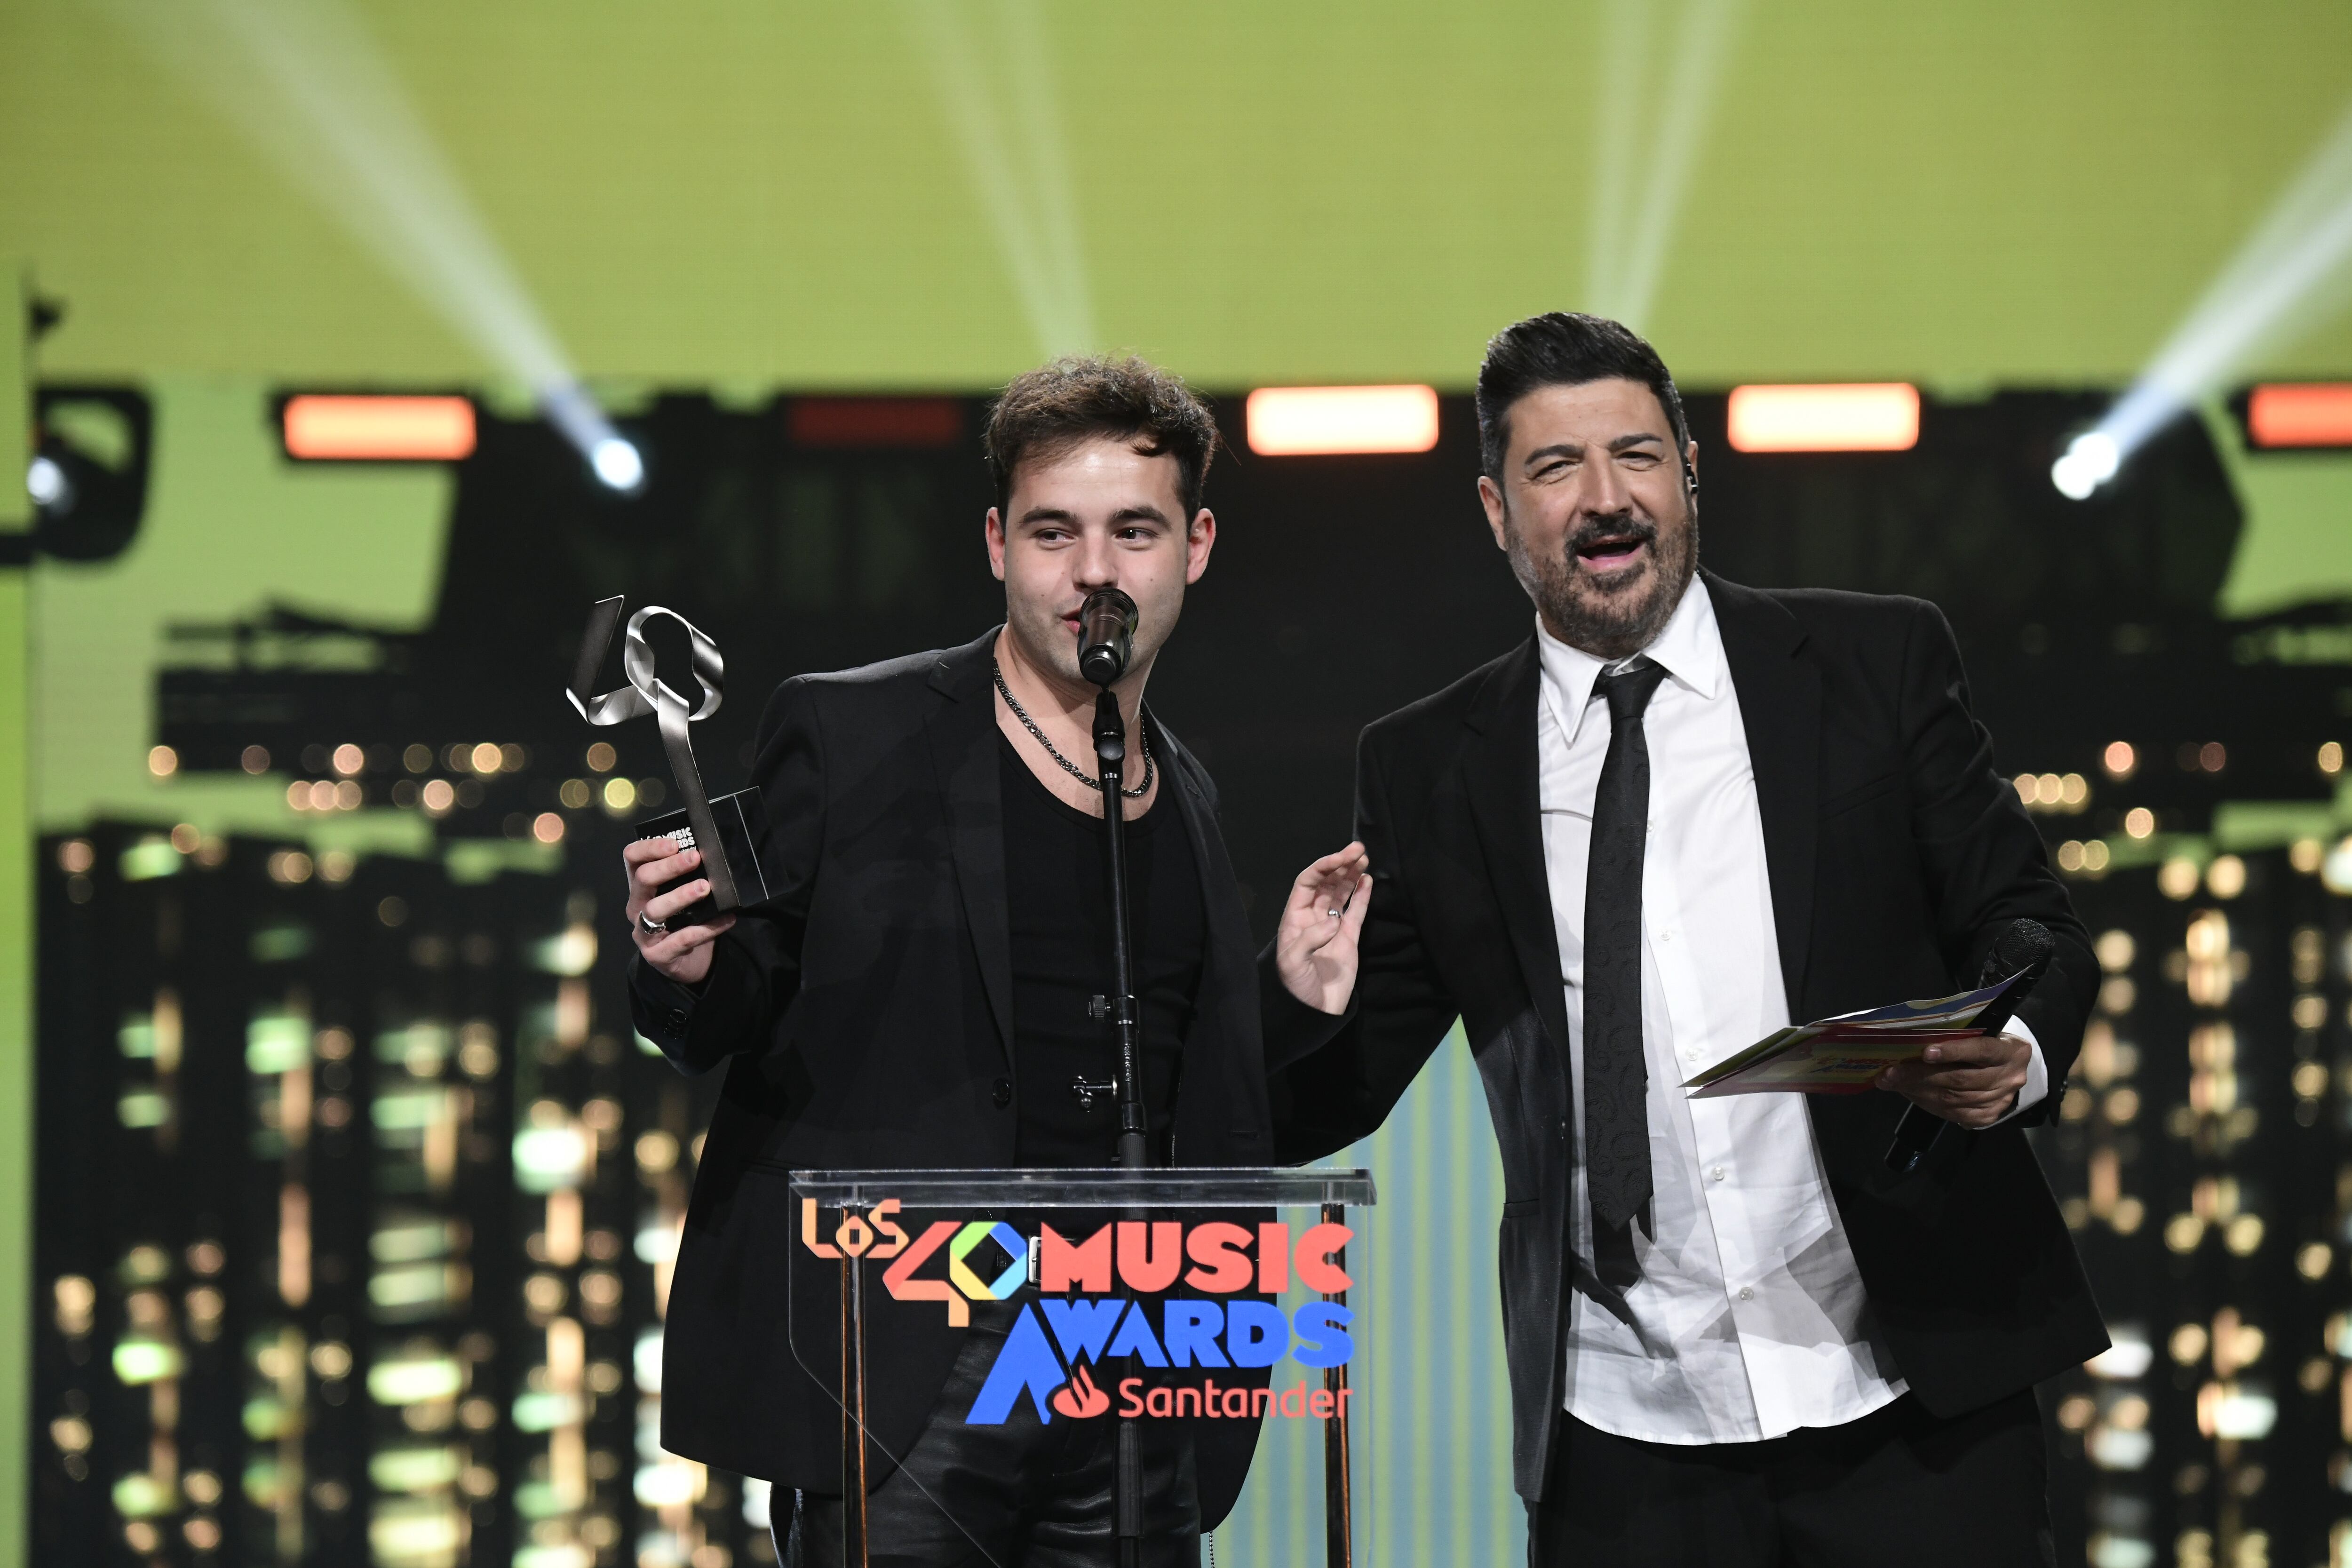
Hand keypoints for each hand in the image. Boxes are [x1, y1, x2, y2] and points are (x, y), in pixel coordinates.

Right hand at [623, 838, 736, 985]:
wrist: (688, 962)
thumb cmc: (685, 920)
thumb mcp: (682, 895)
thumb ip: (690, 877)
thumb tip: (715, 857)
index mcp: (640, 887)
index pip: (632, 859)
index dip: (649, 848)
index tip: (675, 844)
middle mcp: (637, 906)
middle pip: (643, 879)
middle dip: (670, 867)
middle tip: (695, 858)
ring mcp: (643, 932)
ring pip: (655, 910)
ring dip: (681, 896)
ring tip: (704, 888)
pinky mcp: (657, 955)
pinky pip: (681, 940)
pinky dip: (705, 928)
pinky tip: (726, 920)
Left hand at [1273, 842, 1371, 1015]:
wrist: (1314, 1012)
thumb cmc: (1296, 988)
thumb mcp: (1293, 963)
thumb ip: (1310, 939)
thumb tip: (1333, 922)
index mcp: (1294, 918)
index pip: (1307, 883)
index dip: (1323, 867)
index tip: (1340, 858)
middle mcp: (1313, 918)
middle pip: (1326, 883)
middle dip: (1340, 864)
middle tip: (1358, 849)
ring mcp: (1332, 926)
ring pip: (1342, 893)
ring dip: (1351, 875)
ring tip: (1364, 858)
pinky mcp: (1349, 938)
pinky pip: (1357, 911)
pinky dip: (1363, 895)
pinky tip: (1368, 879)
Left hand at [1874, 1031, 2029, 1128]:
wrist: (2010, 1069)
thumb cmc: (1987, 1042)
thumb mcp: (1981, 1033)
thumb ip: (1957, 1036)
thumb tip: (1912, 1042)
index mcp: (2010, 1050)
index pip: (1981, 1050)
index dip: (1953, 1051)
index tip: (1925, 1052)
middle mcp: (2009, 1078)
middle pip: (1960, 1079)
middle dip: (1919, 1076)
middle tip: (1889, 1073)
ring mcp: (2000, 1100)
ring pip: (1953, 1100)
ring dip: (1917, 1091)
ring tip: (1893, 1082)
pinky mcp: (1988, 1117)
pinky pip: (1953, 1114)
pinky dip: (1927, 1104)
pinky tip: (1910, 1094)